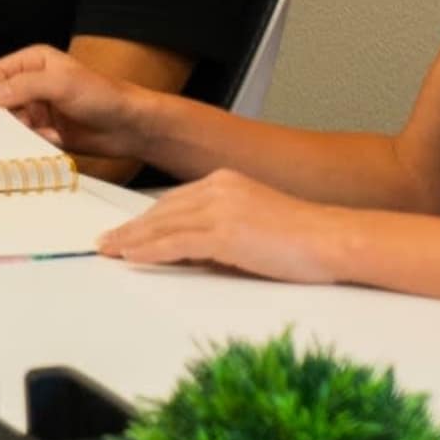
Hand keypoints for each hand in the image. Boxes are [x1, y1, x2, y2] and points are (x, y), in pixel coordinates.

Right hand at [0, 43, 143, 159]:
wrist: (130, 128)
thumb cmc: (104, 96)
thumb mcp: (62, 84)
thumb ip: (25, 86)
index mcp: (34, 61)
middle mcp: (34, 84)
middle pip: (1, 100)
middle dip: (5, 115)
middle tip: (12, 125)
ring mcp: (40, 108)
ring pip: (12, 123)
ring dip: (21, 132)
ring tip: (40, 133)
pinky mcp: (46, 131)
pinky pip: (26, 139)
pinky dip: (32, 143)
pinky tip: (51, 141)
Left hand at [98, 170, 355, 284]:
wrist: (333, 239)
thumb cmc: (304, 240)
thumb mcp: (253, 227)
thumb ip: (220, 232)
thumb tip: (190, 252)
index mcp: (226, 181)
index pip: (174, 202)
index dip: (146, 219)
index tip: (124, 231)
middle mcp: (219, 187)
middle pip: (162, 211)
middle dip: (132, 229)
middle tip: (105, 242)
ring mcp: (221, 207)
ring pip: (163, 225)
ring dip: (132, 240)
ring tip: (110, 252)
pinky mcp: (226, 231)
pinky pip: (176, 242)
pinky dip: (150, 251)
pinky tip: (131, 258)